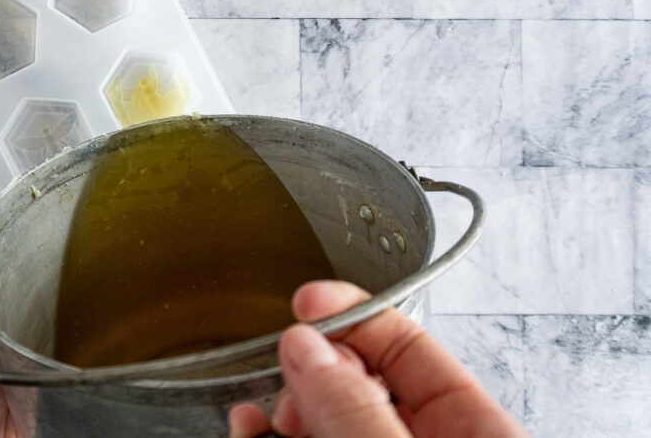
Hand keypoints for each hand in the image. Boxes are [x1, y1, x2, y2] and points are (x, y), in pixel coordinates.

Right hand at [229, 281, 528, 437]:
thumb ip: (358, 408)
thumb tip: (307, 346)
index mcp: (473, 429)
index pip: (410, 346)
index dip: (355, 313)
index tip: (306, 300)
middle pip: (355, 379)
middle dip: (310, 368)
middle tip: (288, 375)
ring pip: (320, 416)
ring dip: (281, 407)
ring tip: (256, 415)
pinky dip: (270, 435)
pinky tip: (252, 431)